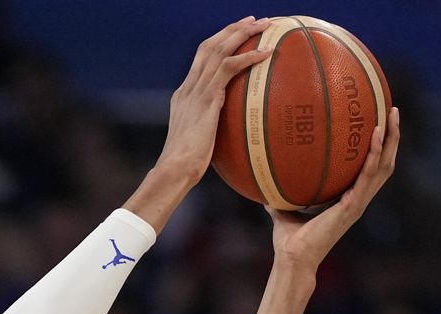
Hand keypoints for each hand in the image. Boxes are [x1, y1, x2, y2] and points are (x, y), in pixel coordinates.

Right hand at [156, 17, 271, 182]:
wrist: (175, 168)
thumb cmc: (187, 164)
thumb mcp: (198, 141)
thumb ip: (210, 129)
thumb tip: (228, 135)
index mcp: (184, 95)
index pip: (200, 59)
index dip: (219, 42)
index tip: (237, 33)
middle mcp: (188, 88)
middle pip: (208, 46)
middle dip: (232, 29)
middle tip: (254, 20)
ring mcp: (195, 91)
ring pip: (218, 50)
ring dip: (242, 33)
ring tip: (263, 25)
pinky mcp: (206, 98)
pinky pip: (228, 68)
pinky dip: (247, 57)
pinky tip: (265, 52)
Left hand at [268, 107, 400, 272]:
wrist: (292, 257)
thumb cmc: (289, 239)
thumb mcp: (282, 209)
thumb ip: (279, 194)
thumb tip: (263, 178)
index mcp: (347, 198)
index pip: (369, 168)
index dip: (377, 147)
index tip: (378, 122)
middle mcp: (358, 198)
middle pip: (384, 162)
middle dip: (392, 136)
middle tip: (393, 109)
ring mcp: (358, 202)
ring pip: (384, 166)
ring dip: (391, 140)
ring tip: (392, 115)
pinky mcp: (353, 206)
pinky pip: (368, 176)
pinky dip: (374, 155)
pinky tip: (375, 136)